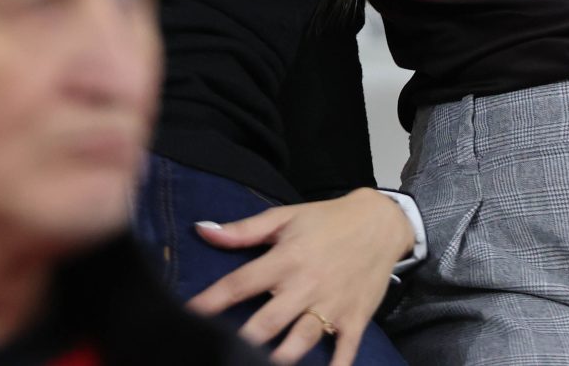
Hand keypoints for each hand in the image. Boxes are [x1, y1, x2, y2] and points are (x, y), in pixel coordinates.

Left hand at [189, 189, 412, 364]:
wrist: (381, 222)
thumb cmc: (328, 220)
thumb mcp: (285, 217)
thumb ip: (243, 230)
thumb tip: (203, 231)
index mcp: (285, 259)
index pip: (239, 284)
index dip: (211, 302)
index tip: (187, 317)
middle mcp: (306, 285)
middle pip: (267, 321)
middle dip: (243, 340)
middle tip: (219, 353)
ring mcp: (331, 305)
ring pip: (300, 340)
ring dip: (280, 358)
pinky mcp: (354, 319)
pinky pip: (344, 351)